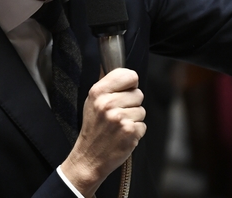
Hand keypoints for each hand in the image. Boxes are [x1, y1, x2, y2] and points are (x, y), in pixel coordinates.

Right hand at [61, 68, 145, 196]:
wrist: (89, 157)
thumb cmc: (93, 128)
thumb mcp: (92, 102)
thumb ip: (109, 86)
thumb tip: (129, 74)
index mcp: (98, 92)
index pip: (129, 75)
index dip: (131, 83)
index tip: (126, 90)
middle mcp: (108, 104)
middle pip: (138, 94)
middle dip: (132, 104)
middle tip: (118, 114)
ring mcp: (119, 119)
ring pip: (142, 110)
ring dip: (134, 119)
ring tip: (118, 126)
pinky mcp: (130, 132)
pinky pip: (143, 125)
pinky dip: (135, 132)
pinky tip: (122, 135)